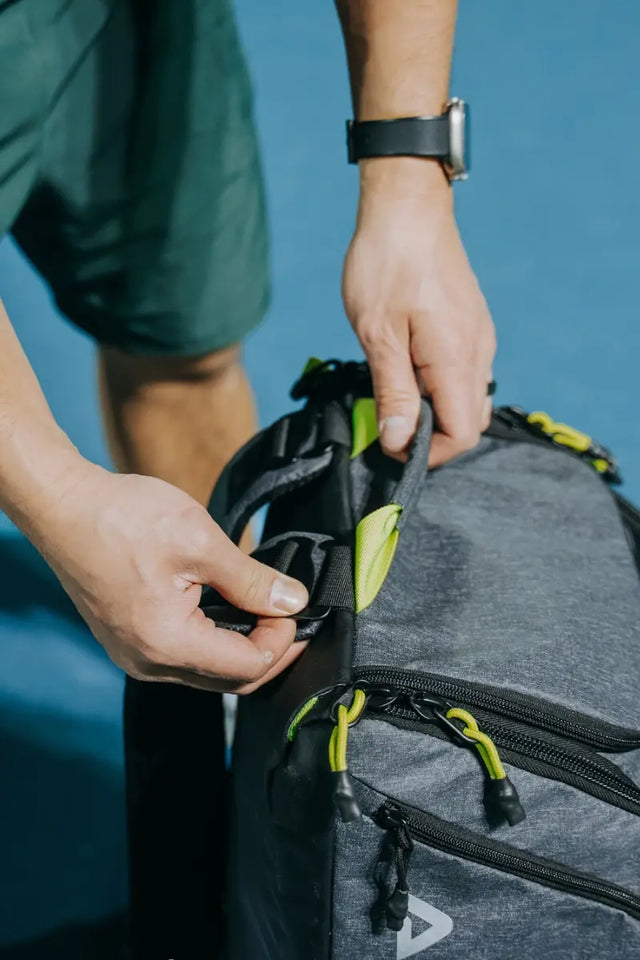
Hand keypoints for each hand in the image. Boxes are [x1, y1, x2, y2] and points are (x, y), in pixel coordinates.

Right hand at [36, 463, 308, 692]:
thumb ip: (251, 580)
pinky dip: (213, 641)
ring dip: (241, 648)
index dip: (282, 641)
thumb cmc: (123, 518)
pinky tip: (228, 611)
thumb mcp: (200, 542)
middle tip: (290, 615)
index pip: (248, 668)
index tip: (295, 608)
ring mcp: (133, 655)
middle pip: (229, 681)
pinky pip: (182, 658)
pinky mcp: (127, 640)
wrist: (63, 506)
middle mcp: (148, 663)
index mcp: (168, 644)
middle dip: (268, 652)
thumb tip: (293, 601)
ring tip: (264, 611)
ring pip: (206, 673)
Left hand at [342, 158, 495, 465]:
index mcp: (457, 360)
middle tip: (387, 420)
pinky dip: (438, 386)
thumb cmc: (386, 264)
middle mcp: (478, 353)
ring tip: (394, 389)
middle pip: (470, 422)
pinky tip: (407, 365)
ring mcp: (479, 338)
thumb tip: (399, 442)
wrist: (407, 207)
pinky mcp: (471, 325)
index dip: (428, 453)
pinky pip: (464, 374)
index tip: (391, 444)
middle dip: (432, 436)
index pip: (463, 434)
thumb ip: (393, 393)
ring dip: (434, 409)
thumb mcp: (378, 335)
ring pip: (468, 398)